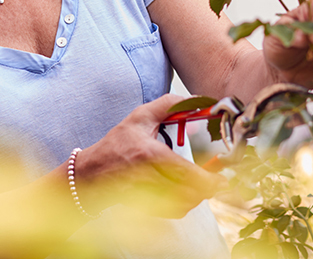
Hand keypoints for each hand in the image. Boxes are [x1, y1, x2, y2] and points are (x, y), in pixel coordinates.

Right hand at [75, 94, 226, 217]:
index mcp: (149, 155)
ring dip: (196, 197)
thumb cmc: (116, 144)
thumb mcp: (139, 117)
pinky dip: (183, 205)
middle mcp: (148, 178)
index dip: (209, 180)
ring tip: (198, 185)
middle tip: (216, 182)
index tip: (221, 180)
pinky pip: (174, 213)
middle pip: (189, 193)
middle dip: (207, 189)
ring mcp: (146, 197)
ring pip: (184, 205)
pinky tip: (182, 193)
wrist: (91, 172)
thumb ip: (168, 105)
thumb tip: (195, 99)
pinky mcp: (146, 209)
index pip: (186, 173)